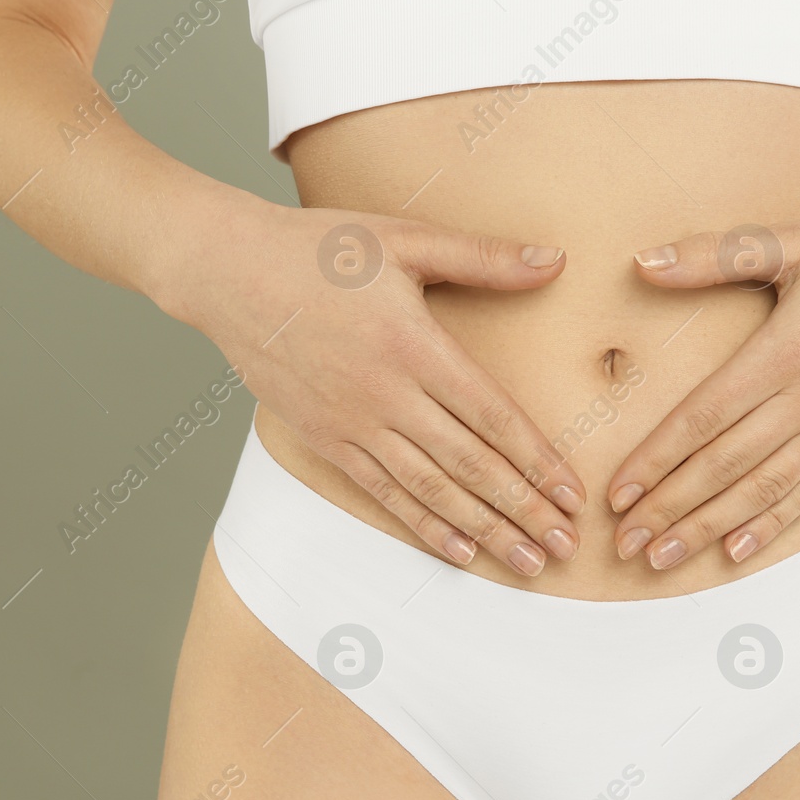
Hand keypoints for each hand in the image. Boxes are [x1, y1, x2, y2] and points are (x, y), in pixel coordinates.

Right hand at [169, 197, 585, 576]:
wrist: (226, 272)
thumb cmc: (318, 249)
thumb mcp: (404, 238)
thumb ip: (482, 257)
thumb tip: (555, 261)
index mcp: (414, 344)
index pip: (492, 416)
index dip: (538, 460)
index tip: (574, 493)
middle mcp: (387, 394)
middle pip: (470, 464)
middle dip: (525, 510)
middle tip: (566, 547)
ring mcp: (353, 423)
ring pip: (431, 489)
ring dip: (484, 530)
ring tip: (525, 561)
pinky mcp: (325, 440)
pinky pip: (382, 492)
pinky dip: (423, 525)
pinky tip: (458, 551)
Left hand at [606, 204, 799, 568]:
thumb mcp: (798, 240)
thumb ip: (716, 255)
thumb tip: (642, 262)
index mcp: (786, 350)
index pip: (704, 418)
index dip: (656, 460)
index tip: (617, 493)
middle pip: (725, 466)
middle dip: (669, 508)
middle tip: (624, 543)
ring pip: (763, 490)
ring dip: (708, 527)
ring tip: (663, 558)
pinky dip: (771, 525)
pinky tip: (735, 552)